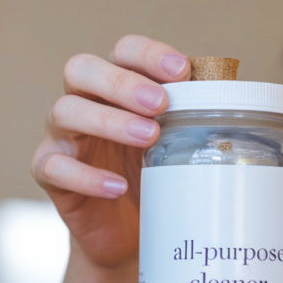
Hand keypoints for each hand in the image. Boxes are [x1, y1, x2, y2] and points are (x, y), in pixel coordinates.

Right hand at [30, 35, 190, 267]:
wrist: (126, 231)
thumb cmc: (152, 176)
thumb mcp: (175, 144)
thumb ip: (192, 117)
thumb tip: (233, 94)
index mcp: (115, 86)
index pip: (123, 51)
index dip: (148, 54)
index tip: (181, 70)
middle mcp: (83, 102)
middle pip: (82, 69)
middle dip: (122, 82)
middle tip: (161, 104)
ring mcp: (62, 136)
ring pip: (65, 111)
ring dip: (108, 121)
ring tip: (148, 138)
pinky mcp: (49, 173)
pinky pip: (54, 167)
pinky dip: (86, 177)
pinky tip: (116, 187)